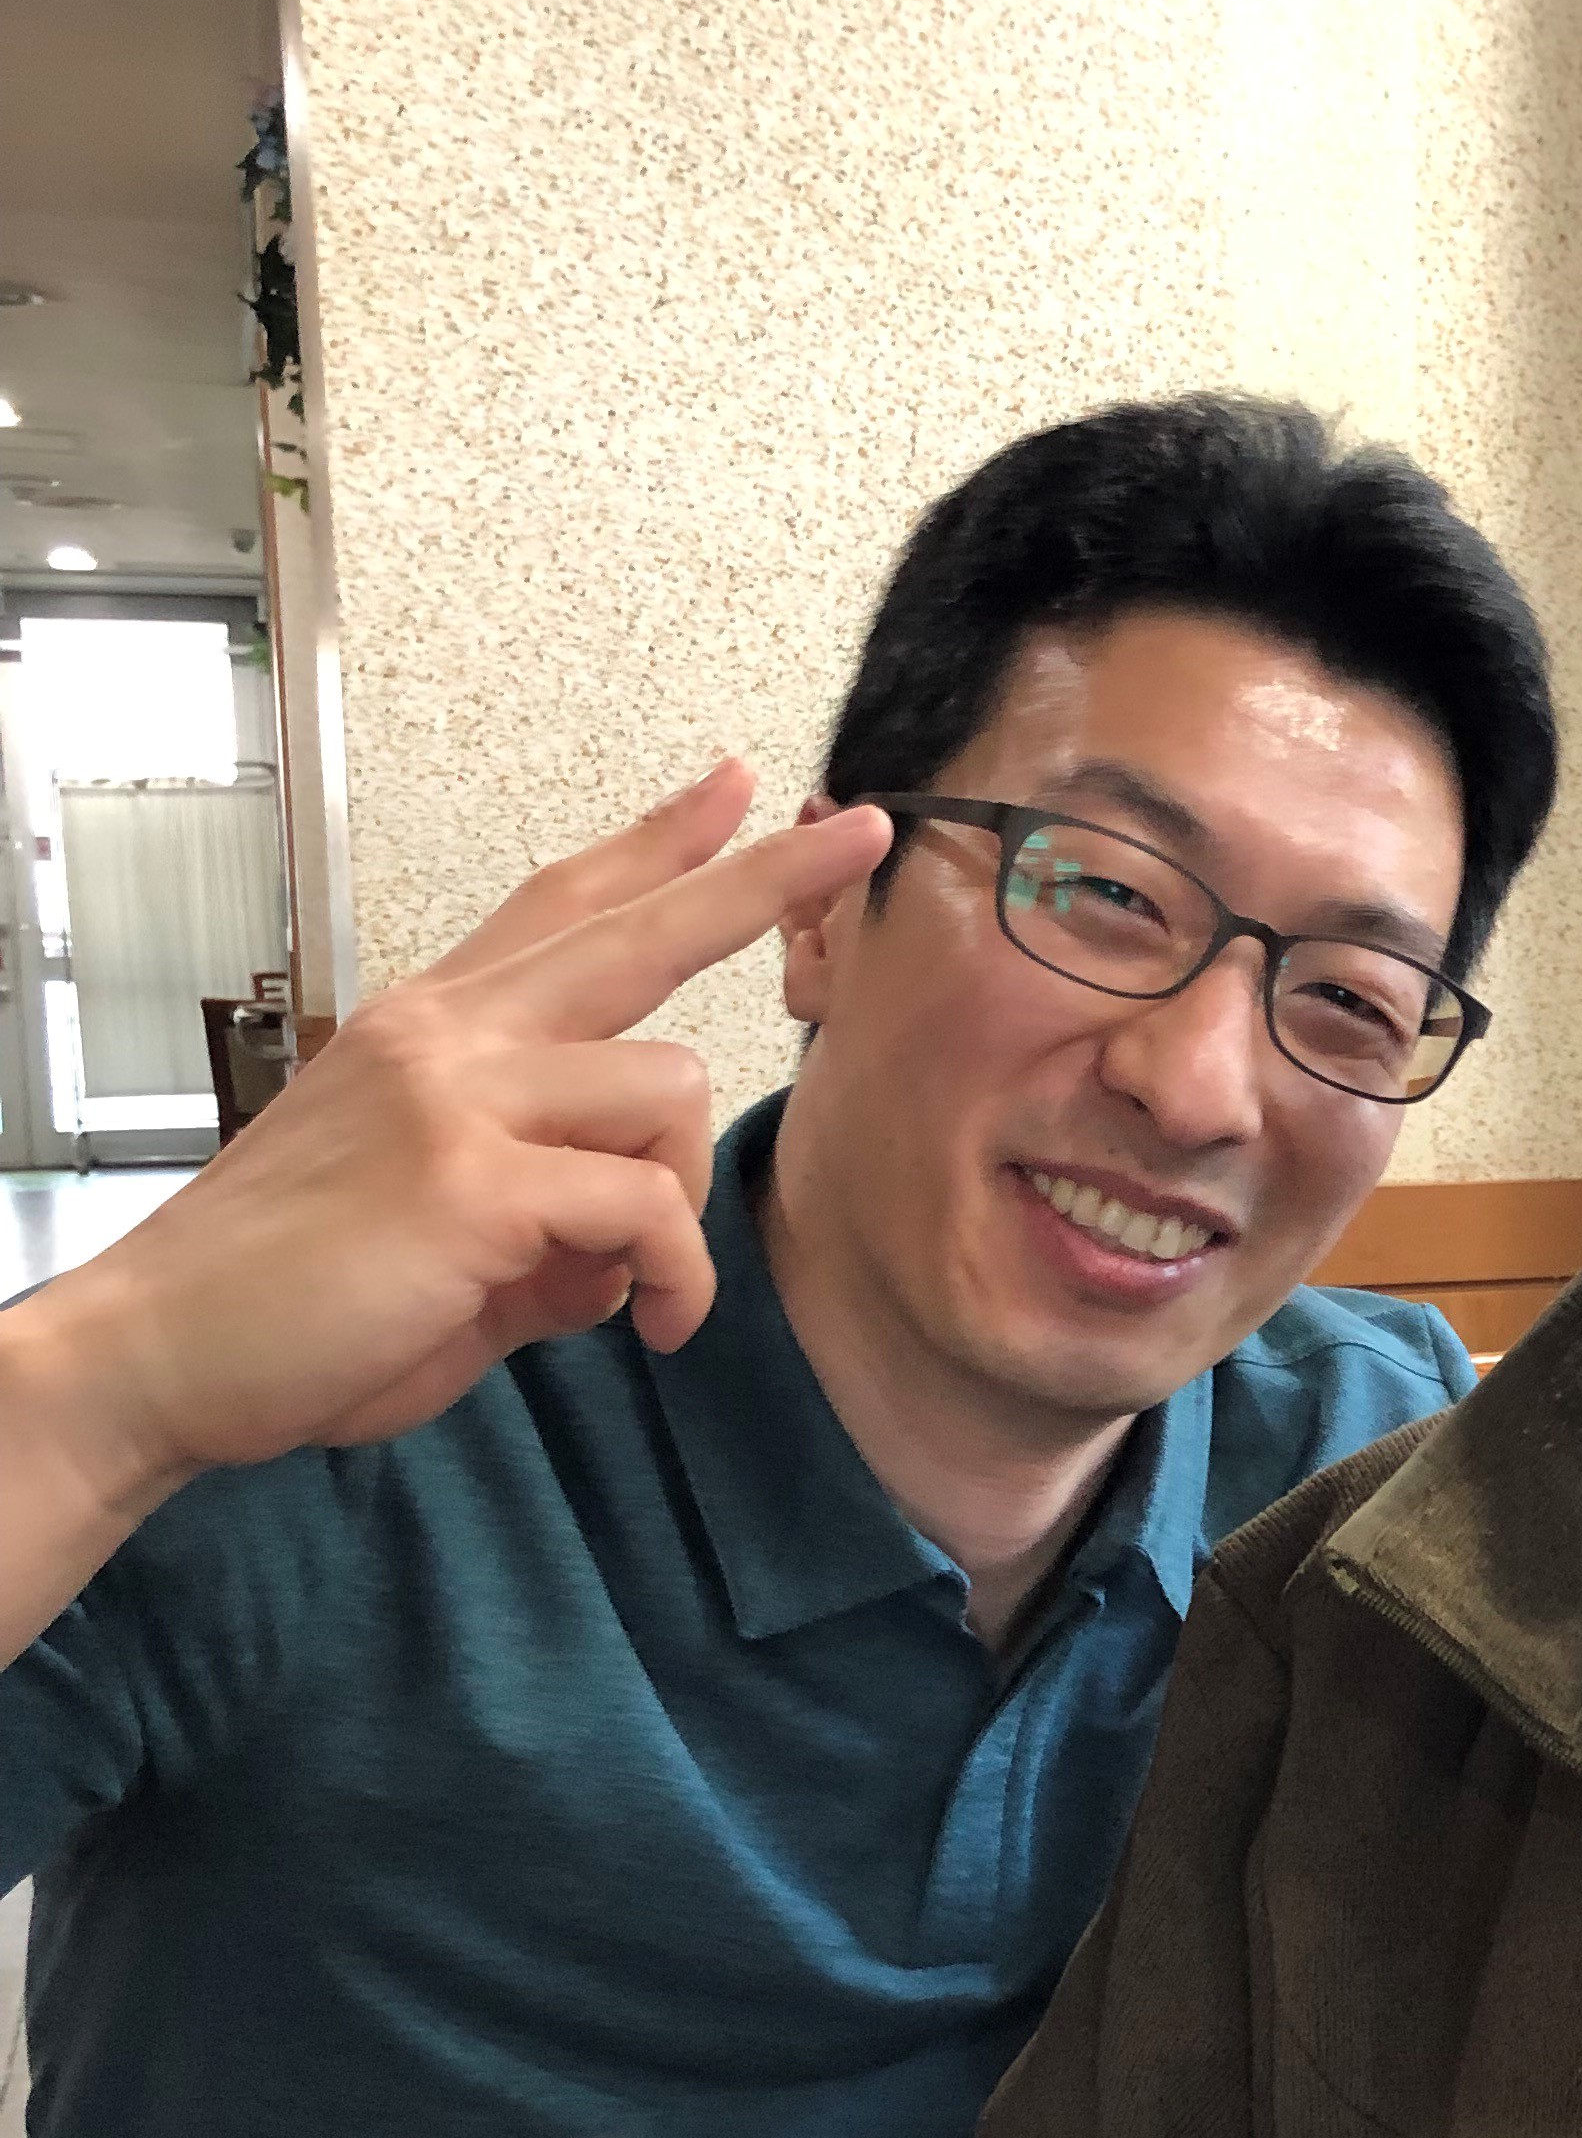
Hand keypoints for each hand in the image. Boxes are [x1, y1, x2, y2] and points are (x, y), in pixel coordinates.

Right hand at [31, 762, 885, 1494]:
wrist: (164, 1352)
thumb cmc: (296, 1303)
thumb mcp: (447, 1239)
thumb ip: (547, 1217)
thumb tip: (621, 1257)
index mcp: (434, 1029)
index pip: (562, 903)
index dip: (659, 845)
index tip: (738, 784)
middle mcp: (448, 1035)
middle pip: (637, 929)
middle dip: (764, 878)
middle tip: (860, 829)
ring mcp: (460, 1097)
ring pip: (668, 1090)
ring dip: (681, 1206)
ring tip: (635, 1296)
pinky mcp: (476, 1180)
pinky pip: (648, 1208)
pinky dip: (672, 1278)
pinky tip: (645, 1326)